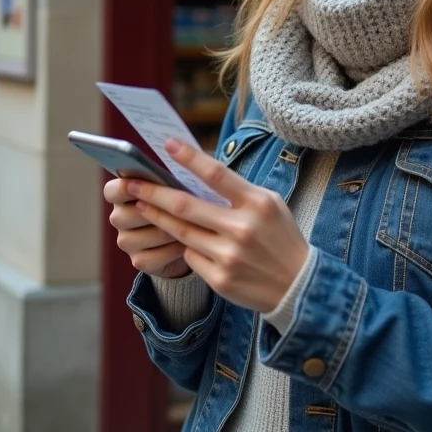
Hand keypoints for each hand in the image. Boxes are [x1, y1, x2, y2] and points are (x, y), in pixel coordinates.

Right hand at [104, 177, 190, 278]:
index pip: (112, 191)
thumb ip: (162, 185)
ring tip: (188, 226)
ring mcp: (126, 241)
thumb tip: (164, 185)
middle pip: (124, 216)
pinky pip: (153, 257)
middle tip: (178, 209)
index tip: (138, 186)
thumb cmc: (177, 204)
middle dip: (154, 213)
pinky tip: (185, 244)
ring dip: (167, 232)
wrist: (188, 236)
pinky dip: (172, 251)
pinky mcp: (138, 261)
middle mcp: (119, 218)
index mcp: (121, 195)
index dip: (122, 189)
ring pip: (142, 237)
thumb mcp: (171, 190)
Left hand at [128, 139, 308, 313]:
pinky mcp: (220, 279)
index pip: (217, 174)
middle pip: (186, 206)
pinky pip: (190, 256)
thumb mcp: (269, 205)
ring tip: (141, 205)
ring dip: (157, 218)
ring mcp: (229, 256)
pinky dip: (185, 246)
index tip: (166, 145)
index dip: (190, 158)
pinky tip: (184, 241)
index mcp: (258, 203)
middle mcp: (243, 228)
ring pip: (181, 232)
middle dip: (154, 193)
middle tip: (132, 184)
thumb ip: (237, 191)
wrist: (299, 287)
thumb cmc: (280, 237)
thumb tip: (197, 173)